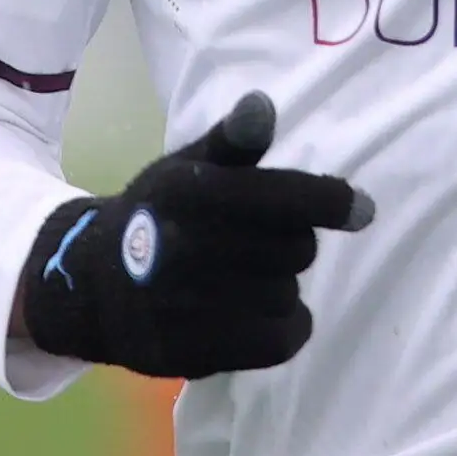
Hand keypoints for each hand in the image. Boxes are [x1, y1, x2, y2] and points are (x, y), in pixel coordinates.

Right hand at [15, 92, 373, 379]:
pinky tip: (263, 314)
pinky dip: (284, 328)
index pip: (285, 198)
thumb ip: (232, 141)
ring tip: (242, 280)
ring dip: (279, 287)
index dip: (332, 202)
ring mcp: (189, 304)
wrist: (94, 285)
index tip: (362, 211)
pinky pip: (280, 341)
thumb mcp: (186, 168)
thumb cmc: (156, 216)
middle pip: (298, 249)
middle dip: (290, 244)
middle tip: (257, 244)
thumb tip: (263, 105)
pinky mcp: (196, 350)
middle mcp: (188, 246)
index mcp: (191, 191)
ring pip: (289, 294)